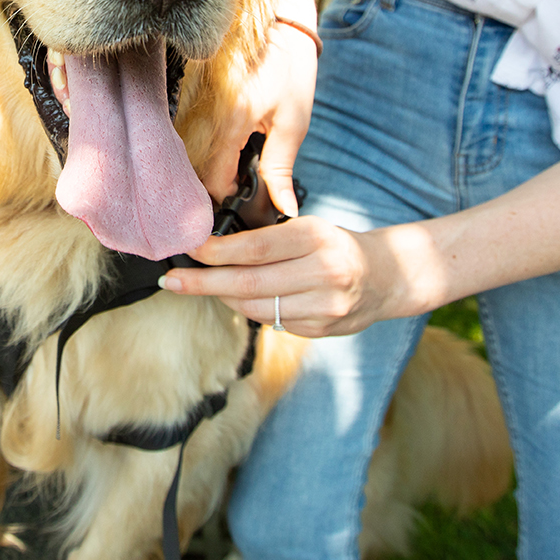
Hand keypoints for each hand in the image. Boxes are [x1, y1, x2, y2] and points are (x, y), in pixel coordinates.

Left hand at [161, 218, 405, 337]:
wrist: (387, 277)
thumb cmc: (336, 245)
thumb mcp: (309, 229)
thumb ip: (270, 240)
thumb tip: (214, 248)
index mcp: (317, 238)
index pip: (256, 248)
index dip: (217, 251)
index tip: (188, 248)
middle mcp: (323, 274)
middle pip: (250, 283)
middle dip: (204, 283)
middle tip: (172, 280)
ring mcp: (324, 307)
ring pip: (257, 308)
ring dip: (222, 298)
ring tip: (199, 287)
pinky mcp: (323, 330)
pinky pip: (273, 322)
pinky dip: (249, 310)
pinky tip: (236, 299)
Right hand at [199, 21, 318, 215]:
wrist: (278, 20)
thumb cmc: (290, 67)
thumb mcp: (294, 122)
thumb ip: (281, 170)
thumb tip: (285, 209)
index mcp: (232, 122)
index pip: (213, 180)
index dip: (226, 195)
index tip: (240, 193)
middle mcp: (203, 113)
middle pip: (194, 170)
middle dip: (212, 181)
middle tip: (236, 179)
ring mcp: (189, 100)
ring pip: (186, 151)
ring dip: (204, 161)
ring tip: (230, 156)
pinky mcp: (185, 90)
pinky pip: (184, 129)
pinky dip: (199, 140)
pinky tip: (221, 133)